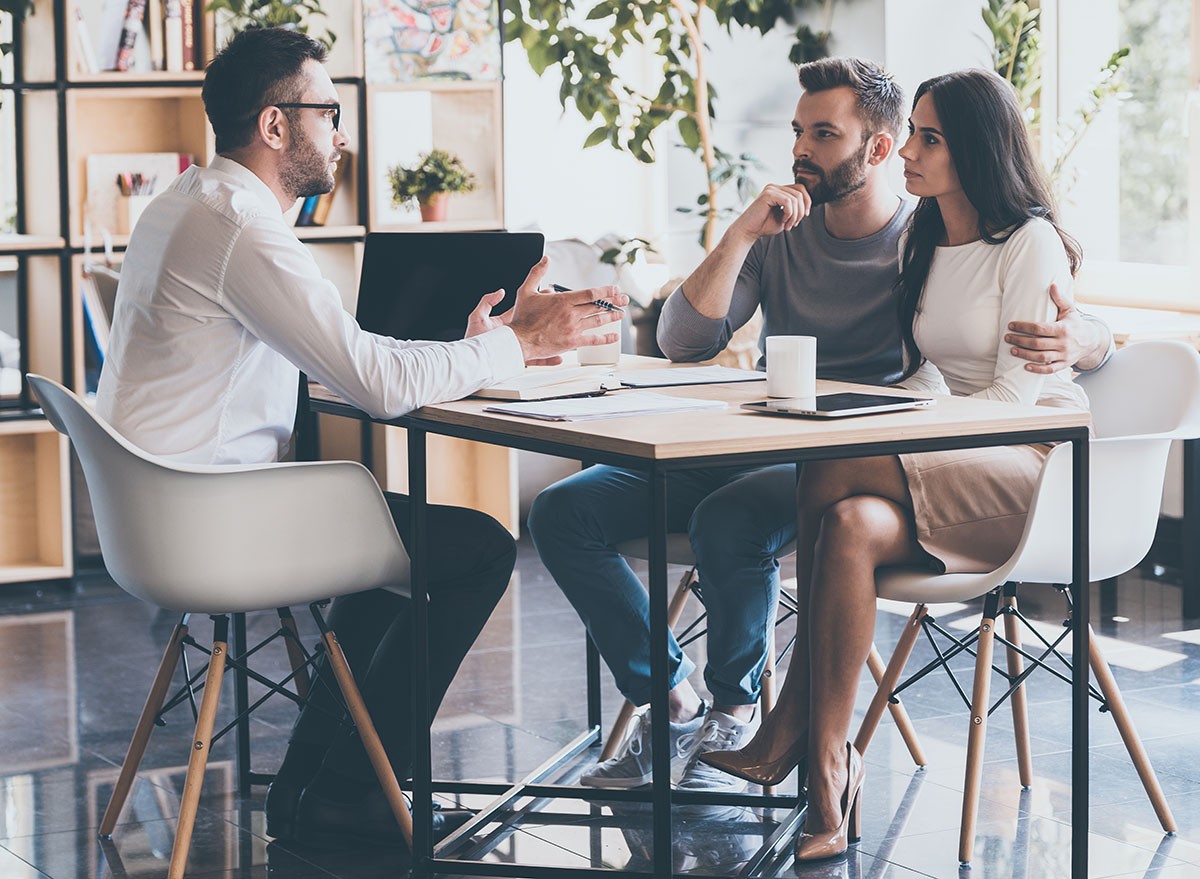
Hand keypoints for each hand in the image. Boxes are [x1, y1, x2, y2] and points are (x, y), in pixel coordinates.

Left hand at [465, 285, 563, 365]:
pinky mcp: (518, 359)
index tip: (546, 293)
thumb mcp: (477, 316)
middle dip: (549, 319)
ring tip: (565, 336)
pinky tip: (557, 357)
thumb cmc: (472, 340)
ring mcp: (517, 347)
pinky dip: (548, 359)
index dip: (536, 301)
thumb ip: (488, 301)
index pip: (524, 309)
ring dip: (552, 340)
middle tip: (563, 312)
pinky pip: (536, 359)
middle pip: (536, 325)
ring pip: (539, 342)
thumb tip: (501, 291)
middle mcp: (514, 335)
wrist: (471, 361)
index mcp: (506, 323)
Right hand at [506, 256, 629, 361]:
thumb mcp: (525, 291)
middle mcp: (571, 314)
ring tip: (621, 314)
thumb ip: (536, 273)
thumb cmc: (521, 318)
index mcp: (562, 301)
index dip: (605, 291)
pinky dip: (606, 338)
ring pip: (598, 321)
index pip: (590, 293)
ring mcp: (573, 329)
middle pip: (598, 306)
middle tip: (625, 299)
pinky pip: (593, 340)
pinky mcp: (572, 342)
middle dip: (614, 302)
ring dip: (612, 317)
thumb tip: (545, 259)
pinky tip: (614, 336)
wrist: (518, 341)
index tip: (615, 289)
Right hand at [727, 183, 811, 242]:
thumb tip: (807, 206)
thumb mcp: (785, 217)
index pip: (800, 189)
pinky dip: (789, 214)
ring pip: (795, 198)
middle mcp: (774, 187)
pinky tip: (783, 221)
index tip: (805, 216)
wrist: (748, 232)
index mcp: (778, 190)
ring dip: (795, 215)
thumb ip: (794, 209)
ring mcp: (771, 189)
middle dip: (801, 211)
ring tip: (788, 226)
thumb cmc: (764, 226)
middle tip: (794, 224)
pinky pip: (788, 202)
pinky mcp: (768, 194)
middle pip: (800, 193)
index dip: (807, 202)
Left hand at [1005, 283, 1102, 373]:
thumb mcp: (1069, 310)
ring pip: (1041, 357)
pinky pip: (1049, 370)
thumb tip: (1051, 285)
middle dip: (1020, 340)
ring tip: (1012, 350)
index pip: (1039, 328)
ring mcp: (1064, 355)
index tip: (1011, 325)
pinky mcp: (1064, 364)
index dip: (1024, 327)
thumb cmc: (1075, 323)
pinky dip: (1037, 369)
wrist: (1091, 341)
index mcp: (1063, 329)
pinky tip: (1025, 366)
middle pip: (1037, 343)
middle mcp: (1064, 343)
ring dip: (1025, 354)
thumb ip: (1059, 299)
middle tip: (1007, 338)